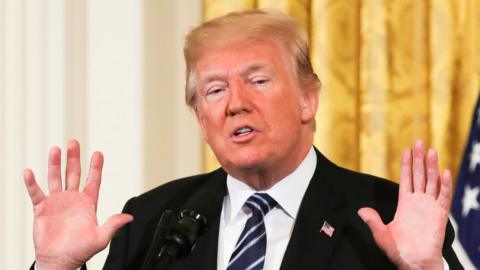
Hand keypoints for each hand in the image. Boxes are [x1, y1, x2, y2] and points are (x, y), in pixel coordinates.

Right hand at [24, 140, 132, 269]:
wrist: (60, 262)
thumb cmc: (80, 251)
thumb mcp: (100, 238)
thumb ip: (113, 225)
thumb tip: (129, 217)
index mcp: (88, 203)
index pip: (93, 180)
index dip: (96, 167)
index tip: (98, 153)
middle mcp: (72, 199)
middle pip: (74, 174)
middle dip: (74, 158)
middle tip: (73, 143)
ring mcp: (57, 202)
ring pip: (56, 178)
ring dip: (55, 164)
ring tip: (55, 150)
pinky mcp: (42, 208)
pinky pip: (36, 192)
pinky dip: (32, 183)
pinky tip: (30, 172)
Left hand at [358, 140, 451, 269]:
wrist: (414, 263)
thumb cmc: (399, 250)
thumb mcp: (381, 234)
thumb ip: (373, 221)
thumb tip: (361, 210)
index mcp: (405, 203)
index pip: (406, 178)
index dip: (407, 164)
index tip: (407, 149)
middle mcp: (418, 202)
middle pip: (420, 175)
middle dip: (419, 159)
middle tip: (420, 142)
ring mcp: (430, 207)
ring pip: (432, 182)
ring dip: (432, 167)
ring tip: (431, 151)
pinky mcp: (440, 216)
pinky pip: (443, 198)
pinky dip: (445, 186)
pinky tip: (445, 173)